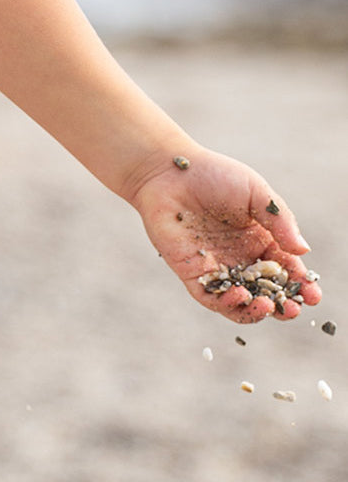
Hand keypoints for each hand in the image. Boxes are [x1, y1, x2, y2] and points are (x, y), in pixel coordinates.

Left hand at [132, 148, 320, 323]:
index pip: (286, 270)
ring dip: (255, 311)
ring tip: (265, 306)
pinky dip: (227, 304)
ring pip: (239, 301)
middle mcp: (240, 258)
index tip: (313, 295)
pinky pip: (210, 297)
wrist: (168, 171)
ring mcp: (216, 267)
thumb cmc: (213, 175)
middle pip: (266, 292)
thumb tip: (303, 250)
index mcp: (260, 240)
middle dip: (283, 305)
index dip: (302, 285)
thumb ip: (280, 221)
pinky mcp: (191, 271)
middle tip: (293, 309)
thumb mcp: (256, 193)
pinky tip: (240, 296)